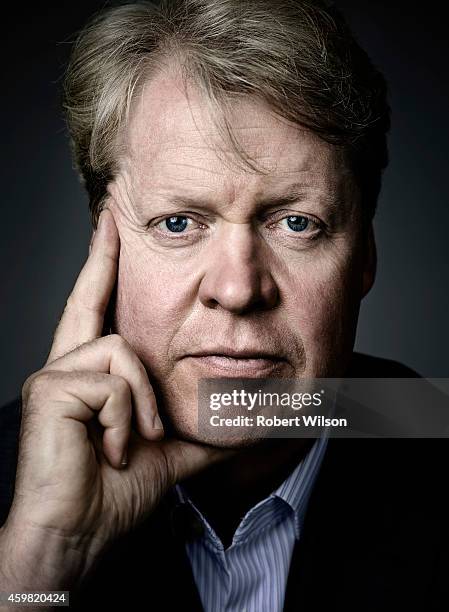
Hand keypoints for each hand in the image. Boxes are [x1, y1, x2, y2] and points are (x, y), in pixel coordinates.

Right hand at [0, 207, 230, 591]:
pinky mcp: (49, 387)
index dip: (103, 266)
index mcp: (93, 374)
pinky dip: (129, 420)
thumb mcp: (169, 450)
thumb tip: (243, 424)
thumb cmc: (116, 492)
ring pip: (126, 352)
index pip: (99, 307)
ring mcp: (56, 373)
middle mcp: (68, 363)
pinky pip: (114, 381)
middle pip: (98, 302)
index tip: (110, 224)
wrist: (81, 536)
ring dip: (144, 407)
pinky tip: (115, 448)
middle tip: (110, 207)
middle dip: (101, 256)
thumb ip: (199, 430)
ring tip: (134, 442)